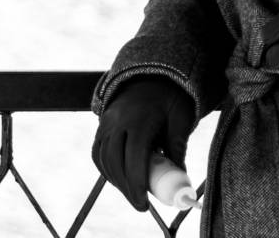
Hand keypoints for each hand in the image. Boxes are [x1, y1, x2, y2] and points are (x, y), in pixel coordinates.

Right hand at [91, 76, 195, 212]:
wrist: (153, 75)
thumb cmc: (171, 98)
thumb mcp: (181, 119)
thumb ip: (178, 147)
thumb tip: (179, 179)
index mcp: (139, 118)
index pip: (133, 157)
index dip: (136, 184)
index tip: (144, 204)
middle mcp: (117, 120)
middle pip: (115, 161)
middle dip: (126, 188)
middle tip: (140, 204)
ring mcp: (107, 121)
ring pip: (103, 158)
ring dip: (116, 180)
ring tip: (132, 192)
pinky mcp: (102, 124)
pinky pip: (98, 151)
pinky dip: (106, 168)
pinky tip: (119, 178)